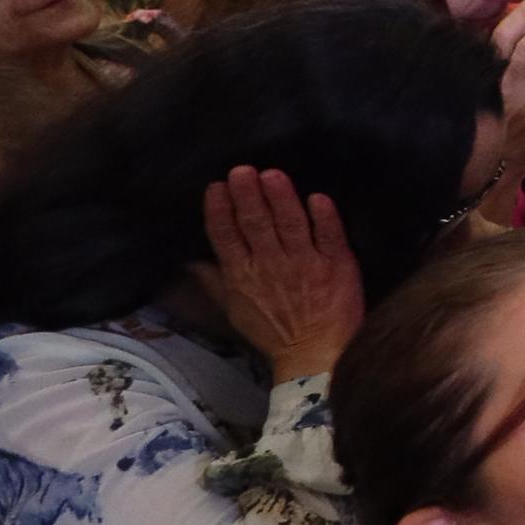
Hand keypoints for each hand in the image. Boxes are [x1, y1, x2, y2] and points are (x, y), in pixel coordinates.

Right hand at [200, 166, 365, 378]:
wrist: (315, 354)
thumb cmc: (274, 332)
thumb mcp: (234, 309)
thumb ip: (213, 281)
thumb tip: (188, 262)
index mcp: (242, 274)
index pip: (225, 235)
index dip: (220, 209)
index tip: (216, 186)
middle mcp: (271, 265)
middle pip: (256, 224)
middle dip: (248, 195)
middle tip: (242, 170)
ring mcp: (305, 264)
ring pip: (290, 224)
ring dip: (281, 198)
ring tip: (272, 175)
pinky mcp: (337, 265)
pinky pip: (330, 236)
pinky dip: (324, 217)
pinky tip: (317, 198)